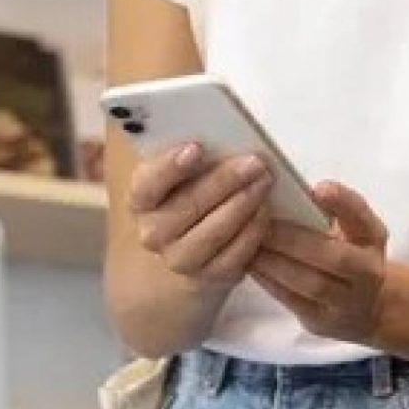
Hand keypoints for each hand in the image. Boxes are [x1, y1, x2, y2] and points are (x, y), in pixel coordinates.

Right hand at [129, 143, 272, 291]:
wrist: (188, 253)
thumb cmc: (191, 197)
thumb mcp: (184, 176)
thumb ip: (196, 156)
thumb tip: (226, 132)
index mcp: (142, 199)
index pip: (148, 183)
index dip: (170, 167)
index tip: (196, 148)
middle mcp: (154, 232)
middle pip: (188, 206)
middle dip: (224, 181)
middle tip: (254, 162)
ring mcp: (180, 259)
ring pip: (213, 232)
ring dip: (243, 204)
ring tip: (264, 181)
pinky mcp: (210, 277)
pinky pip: (234, 255)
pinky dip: (253, 231)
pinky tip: (266, 211)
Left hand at [251, 183, 389, 343]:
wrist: (366, 308)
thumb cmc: (348, 255)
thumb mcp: (351, 230)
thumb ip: (332, 211)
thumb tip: (294, 190)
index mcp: (373, 239)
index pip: (362, 218)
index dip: (343, 202)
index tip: (318, 189)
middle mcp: (369, 272)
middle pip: (335, 257)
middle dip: (294, 239)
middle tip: (262, 222)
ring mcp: (348, 302)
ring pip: (312, 284)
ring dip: (277, 263)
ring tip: (251, 245)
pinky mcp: (323, 322)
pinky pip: (294, 301)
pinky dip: (270, 281)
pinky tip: (252, 265)